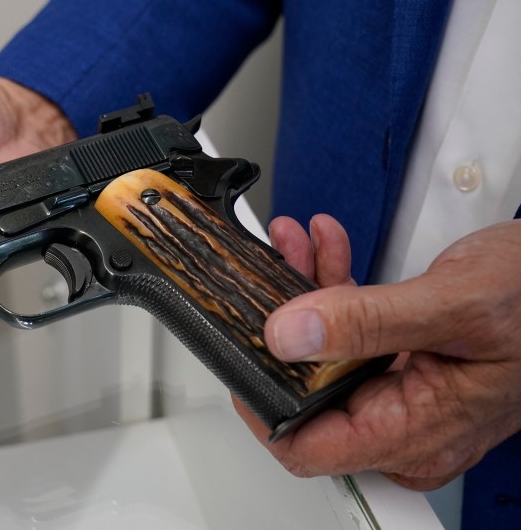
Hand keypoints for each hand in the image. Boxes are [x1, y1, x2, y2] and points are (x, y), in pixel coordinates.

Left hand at [233, 214, 520, 489]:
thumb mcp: (452, 305)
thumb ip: (367, 321)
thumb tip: (288, 336)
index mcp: (416, 432)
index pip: (309, 448)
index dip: (262, 403)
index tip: (240, 350)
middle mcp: (405, 422)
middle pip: (308, 391)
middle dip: (283, 326)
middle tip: (271, 273)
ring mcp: (403, 392)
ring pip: (325, 354)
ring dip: (306, 294)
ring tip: (299, 246)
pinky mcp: (403, 362)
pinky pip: (350, 334)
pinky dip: (334, 290)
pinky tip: (326, 251)